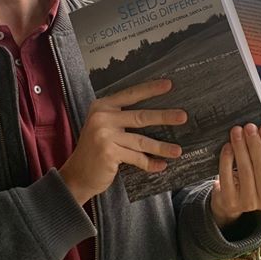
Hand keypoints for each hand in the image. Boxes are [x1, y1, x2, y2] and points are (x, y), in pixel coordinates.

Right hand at [58, 79, 186, 205]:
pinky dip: (150, 163)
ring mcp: (104, 135)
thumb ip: (121, 118)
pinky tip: (161, 165)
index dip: (150, 89)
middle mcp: (102, 118)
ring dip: (162, 147)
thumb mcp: (103, 126)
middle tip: (183, 116)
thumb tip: (156, 114)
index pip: (130, 95)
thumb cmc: (95, 149)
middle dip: (164, 117)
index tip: (169, 85)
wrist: (77, 174)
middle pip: (140, 116)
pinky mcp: (109, 153)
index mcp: (102, 106)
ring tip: (178, 150)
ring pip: (141, 140)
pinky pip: (137, 158)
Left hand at [210, 123, 260, 227]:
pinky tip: (227, 147)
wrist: (232, 202)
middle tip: (249, 127)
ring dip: (240, 148)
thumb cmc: (252, 181)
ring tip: (237, 133)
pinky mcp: (231, 202)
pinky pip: (228, 176)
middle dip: (255, 144)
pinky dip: (227, 159)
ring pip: (245, 170)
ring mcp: (249, 203)